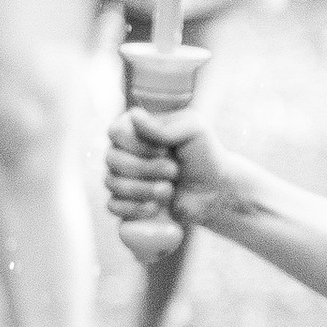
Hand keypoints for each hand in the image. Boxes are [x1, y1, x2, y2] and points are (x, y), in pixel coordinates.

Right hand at [104, 105, 235, 241]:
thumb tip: (135, 118)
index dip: (138, 145)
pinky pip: (113, 206)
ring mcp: (122, 176)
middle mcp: (124, 150)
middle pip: (111, 159)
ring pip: (112, 183)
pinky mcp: (125, 201)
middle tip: (174, 171)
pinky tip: (156, 208)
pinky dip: (135, 209)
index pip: (116, 132)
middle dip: (146, 168)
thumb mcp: (193, 131)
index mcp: (136, 127)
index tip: (165, 150)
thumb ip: (163, 126)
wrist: (214, 191)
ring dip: (144, 189)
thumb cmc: (204, 156)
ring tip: (169, 190)